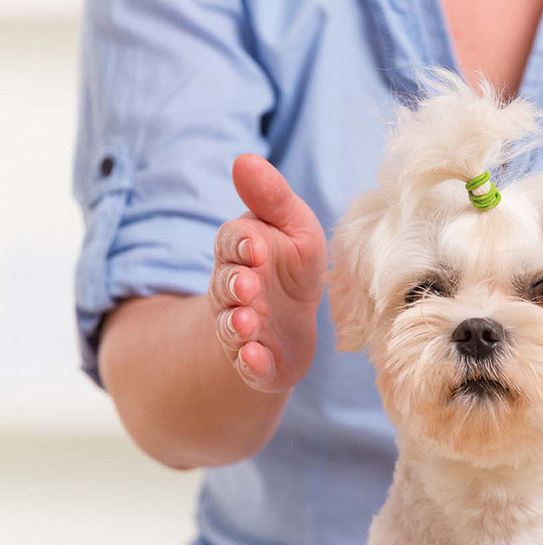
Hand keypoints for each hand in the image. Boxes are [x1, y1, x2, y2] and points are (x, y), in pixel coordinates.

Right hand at [209, 154, 326, 391]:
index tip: (254, 244)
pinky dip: (250, 363)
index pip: (233, 243)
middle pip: (226, 286)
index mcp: (243, 253)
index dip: (242, 244)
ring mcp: (242, 328)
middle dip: (235, 285)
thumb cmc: (290, 267)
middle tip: (247, 285)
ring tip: (248, 323)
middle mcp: (234, 291)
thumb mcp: (294, 228)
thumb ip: (273, 198)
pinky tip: (255, 359)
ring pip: (232, 326)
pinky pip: (248, 365)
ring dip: (238, 324)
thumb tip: (244, 160)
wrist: (289, 326)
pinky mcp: (255, 362)